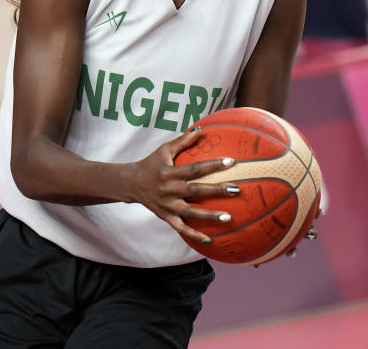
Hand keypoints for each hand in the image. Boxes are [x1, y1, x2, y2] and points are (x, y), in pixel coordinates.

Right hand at [127, 128, 239, 244]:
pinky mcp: (165, 217)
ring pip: (191, 213)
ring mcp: (167, 205)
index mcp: (170, 172)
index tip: (231, 161)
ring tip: (228, 217)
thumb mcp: (164, 150)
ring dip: (209, 216)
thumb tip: (201, 130)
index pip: (194, 169)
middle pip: (196, 191)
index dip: (213, 165)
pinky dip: (194, 235)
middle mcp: (169, 190)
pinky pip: (181, 228)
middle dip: (216, 190)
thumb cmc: (151, 164)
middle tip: (236, 190)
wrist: (130, 184)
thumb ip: (183, 141)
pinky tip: (210, 238)